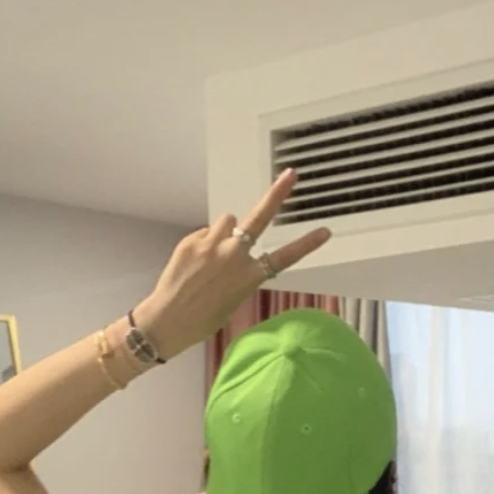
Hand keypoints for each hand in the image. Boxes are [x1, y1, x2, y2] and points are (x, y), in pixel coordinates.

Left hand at [133, 169, 330, 359]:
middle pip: (260, 217)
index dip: (307, 244)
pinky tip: (194, 263)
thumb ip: (239, 269)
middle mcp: (234, 256)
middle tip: (290, 174)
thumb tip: (234, 242)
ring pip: (228, 221)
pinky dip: (204, 243)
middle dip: (277, 193)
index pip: (285, 257)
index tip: (326, 230)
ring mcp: (212, 245)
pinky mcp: (192, 240)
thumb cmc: (203, 318)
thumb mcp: (233, 299)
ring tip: (213, 254)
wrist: (168, 320)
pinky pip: (206, 232)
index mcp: (249, 277)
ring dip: (225, 231)